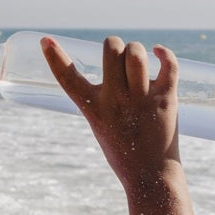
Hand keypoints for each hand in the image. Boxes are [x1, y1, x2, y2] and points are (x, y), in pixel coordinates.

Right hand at [41, 36, 180, 182]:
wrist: (149, 175)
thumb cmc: (122, 149)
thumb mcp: (99, 123)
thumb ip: (101, 96)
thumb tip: (116, 57)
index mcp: (94, 108)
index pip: (68, 78)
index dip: (54, 57)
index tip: (45, 40)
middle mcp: (116, 101)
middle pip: (112, 50)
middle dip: (114, 45)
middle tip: (118, 58)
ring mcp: (141, 99)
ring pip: (137, 53)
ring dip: (136, 50)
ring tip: (137, 60)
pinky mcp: (166, 99)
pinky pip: (169, 65)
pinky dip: (164, 53)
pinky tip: (158, 52)